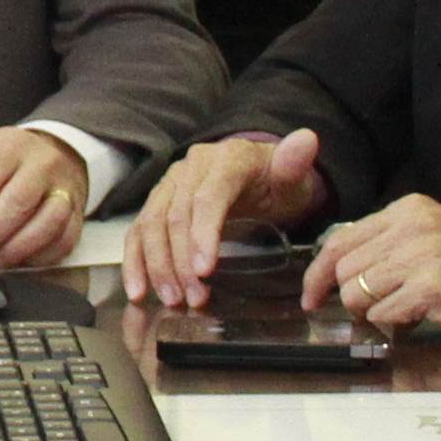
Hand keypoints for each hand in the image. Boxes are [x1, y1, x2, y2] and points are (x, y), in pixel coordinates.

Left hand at [0, 128, 89, 267]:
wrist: (54, 153)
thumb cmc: (3, 167)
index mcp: (5, 147)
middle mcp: (40, 163)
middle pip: (14, 205)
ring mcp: (64, 187)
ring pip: (45, 224)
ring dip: (13, 252)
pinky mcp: (78, 212)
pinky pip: (64, 240)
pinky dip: (39, 258)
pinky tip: (19, 263)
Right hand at [128, 130, 330, 304]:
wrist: (257, 175)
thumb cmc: (275, 181)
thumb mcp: (293, 176)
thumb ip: (295, 163)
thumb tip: (306, 140)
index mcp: (225, 160)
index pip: (207, 197)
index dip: (202, 233)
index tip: (205, 270)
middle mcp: (189, 169)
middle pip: (174, 215)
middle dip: (180, 261)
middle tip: (194, 298)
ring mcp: (168, 186)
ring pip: (150, 226)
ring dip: (157, 267)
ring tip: (172, 300)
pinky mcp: (156, 205)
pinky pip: (137, 234)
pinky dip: (135, 263)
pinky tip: (138, 291)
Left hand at [301, 194, 440, 339]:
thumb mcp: (436, 236)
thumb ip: (390, 244)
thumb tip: (340, 270)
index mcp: (409, 210)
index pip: (340, 239)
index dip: (318, 273)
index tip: (312, 296)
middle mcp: (412, 226)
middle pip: (345, 269)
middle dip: (353, 297)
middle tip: (376, 310)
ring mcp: (422, 256)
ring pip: (358, 293)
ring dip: (376, 312)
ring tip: (408, 309)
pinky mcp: (433, 287)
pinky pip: (384, 314)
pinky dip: (397, 324)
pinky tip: (423, 316)